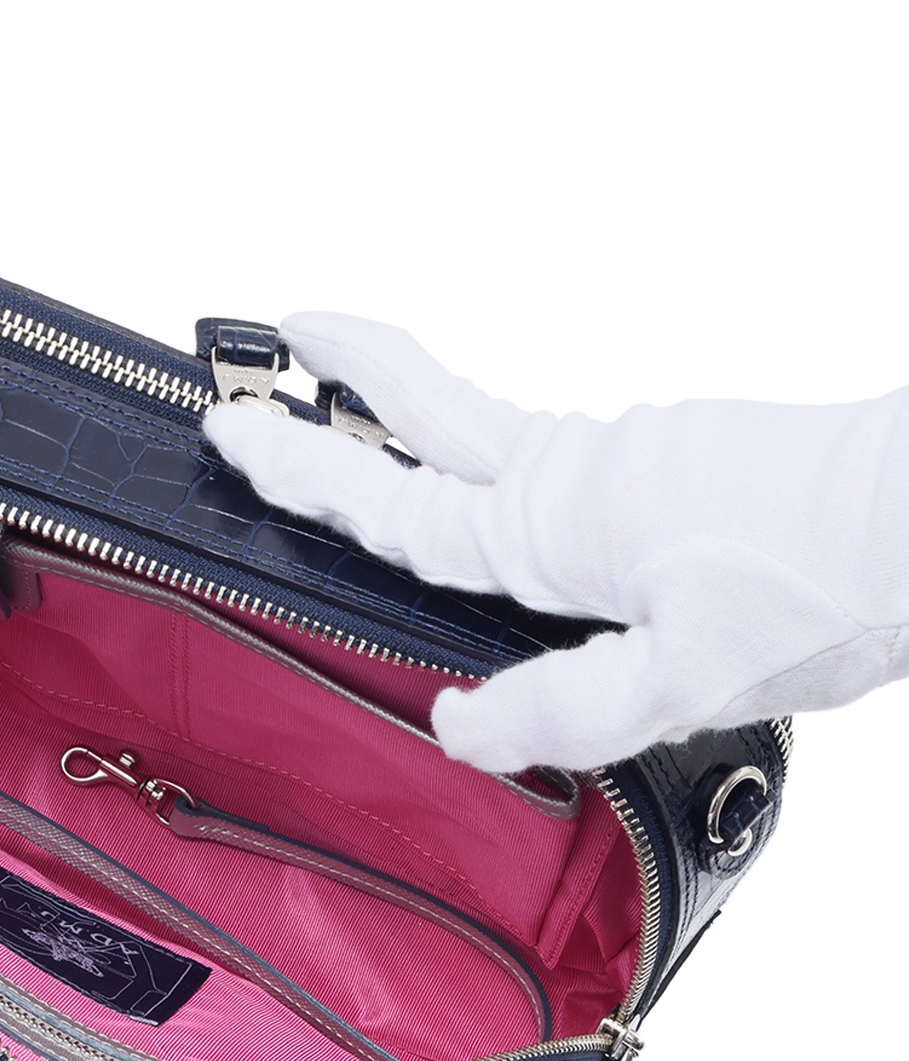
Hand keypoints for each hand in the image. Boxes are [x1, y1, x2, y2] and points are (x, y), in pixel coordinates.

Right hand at [206, 313, 908, 771]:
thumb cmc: (826, 584)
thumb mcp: (685, 675)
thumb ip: (561, 706)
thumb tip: (452, 728)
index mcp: (554, 526)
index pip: (395, 501)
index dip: (307, 472)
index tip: (235, 428)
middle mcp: (575, 477)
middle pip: (433, 410)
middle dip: (349, 373)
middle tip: (284, 332)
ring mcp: (623, 461)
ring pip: (490, 431)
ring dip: (417, 408)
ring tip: (369, 408)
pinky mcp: (667, 466)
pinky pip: (553, 458)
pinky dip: (497, 456)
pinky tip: (512, 498)